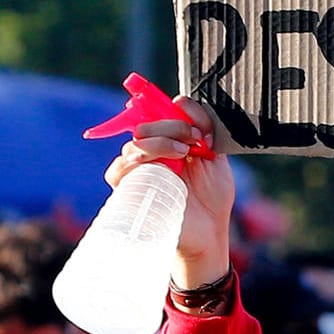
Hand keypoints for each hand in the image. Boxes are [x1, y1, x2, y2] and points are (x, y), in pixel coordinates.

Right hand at [104, 95, 236, 288]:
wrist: (210, 231)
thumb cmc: (212, 197)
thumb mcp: (215, 155)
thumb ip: (203, 127)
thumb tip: (180, 102)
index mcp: (169, 142)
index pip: (157, 115)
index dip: (172, 113)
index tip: (197, 124)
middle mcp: (151, 154)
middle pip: (145, 125)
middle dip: (170, 125)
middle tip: (194, 138)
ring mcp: (139, 172)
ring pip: (133, 145)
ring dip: (159, 141)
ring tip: (184, 151)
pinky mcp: (130, 192)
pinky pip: (118, 171)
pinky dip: (135, 161)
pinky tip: (159, 164)